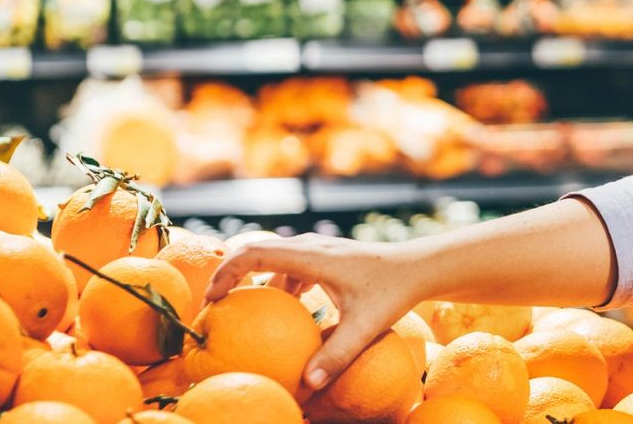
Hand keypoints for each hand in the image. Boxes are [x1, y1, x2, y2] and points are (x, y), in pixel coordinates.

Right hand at [206, 234, 424, 390]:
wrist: (419, 267)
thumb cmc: (393, 292)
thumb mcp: (365, 326)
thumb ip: (336, 355)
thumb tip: (307, 386)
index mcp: (312, 256)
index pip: (256, 253)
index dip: (228, 271)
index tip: (212, 298)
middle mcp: (311, 247)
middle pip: (257, 250)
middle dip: (231, 274)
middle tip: (214, 305)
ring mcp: (318, 250)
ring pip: (274, 257)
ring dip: (254, 279)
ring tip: (241, 310)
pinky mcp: (326, 258)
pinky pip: (291, 267)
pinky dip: (277, 285)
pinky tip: (282, 313)